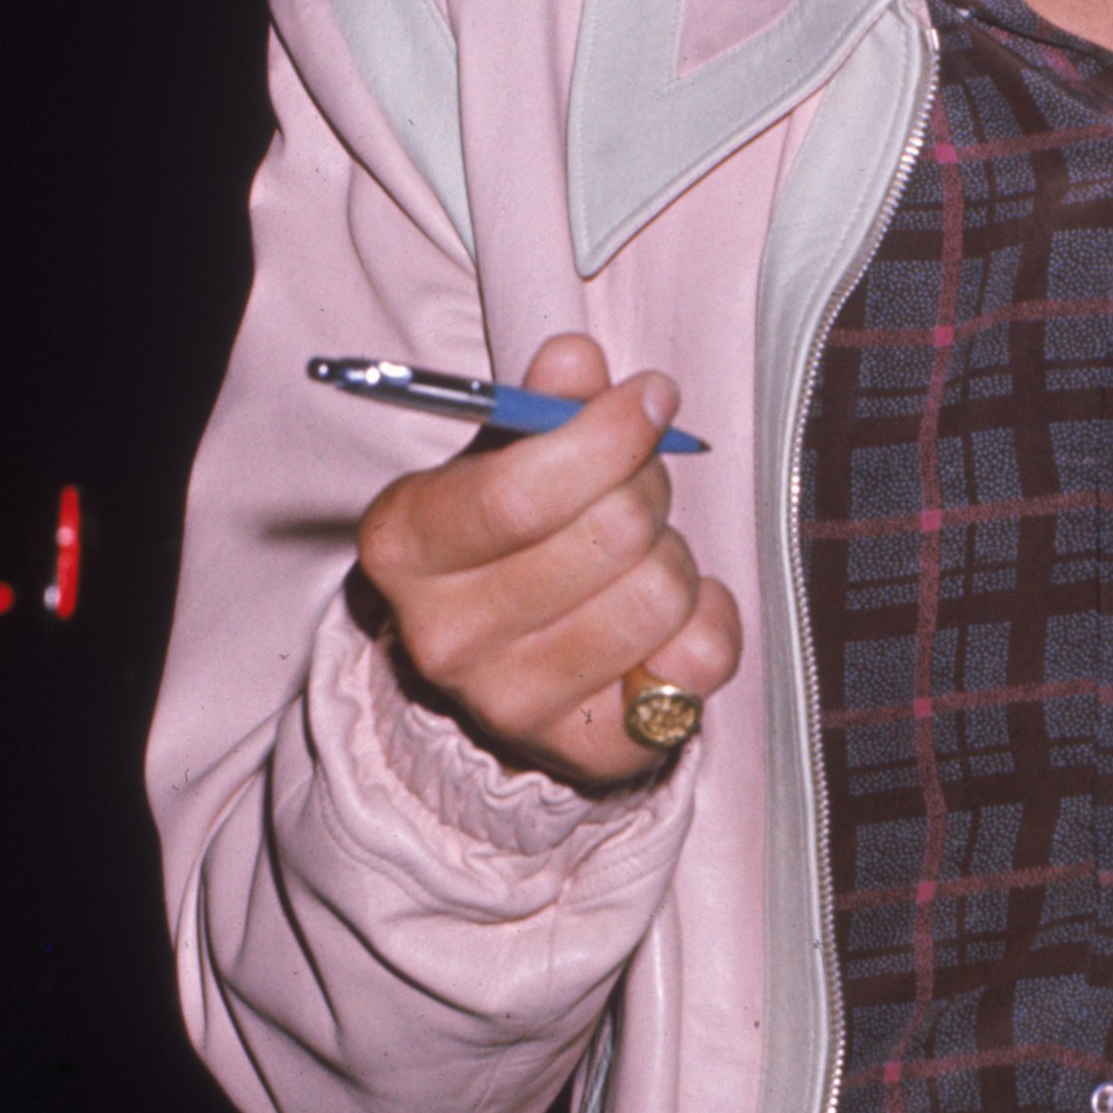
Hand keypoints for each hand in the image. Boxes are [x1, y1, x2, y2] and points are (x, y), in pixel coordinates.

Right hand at [354, 332, 741, 790]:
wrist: (502, 670)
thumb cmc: (507, 539)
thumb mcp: (504, 458)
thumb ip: (543, 403)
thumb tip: (575, 359)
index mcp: (405, 546)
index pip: (520, 493)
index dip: (606, 435)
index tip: (651, 397)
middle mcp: (444, 637)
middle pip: (609, 533)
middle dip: (648, 488)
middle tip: (641, 486)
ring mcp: (514, 706)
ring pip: (661, 593)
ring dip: (674, 557)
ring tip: (642, 558)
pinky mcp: (591, 753)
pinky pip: (702, 660)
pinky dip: (707, 618)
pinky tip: (668, 618)